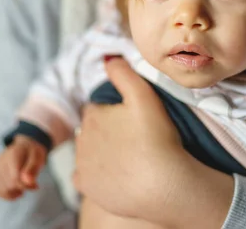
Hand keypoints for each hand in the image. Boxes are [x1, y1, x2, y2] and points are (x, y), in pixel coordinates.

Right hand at [0, 134, 46, 199]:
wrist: (24, 146)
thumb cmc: (33, 152)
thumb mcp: (38, 156)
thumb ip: (33, 168)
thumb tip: (28, 182)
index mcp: (13, 155)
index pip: (15, 178)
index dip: (26, 186)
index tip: (35, 185)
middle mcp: (1, 162)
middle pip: (9, 185)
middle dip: (22, 188)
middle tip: (32, 184)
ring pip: (2, 190)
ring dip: (15, 192)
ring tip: (23, 185)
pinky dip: (8, 194)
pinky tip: (17, 190)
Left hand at [73, 57, 233, 228]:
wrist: (164, 185)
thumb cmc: (157, 138)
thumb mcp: (144, 96)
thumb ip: (123, 73)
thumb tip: (107, 58)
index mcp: (92, 114)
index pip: (98, 108)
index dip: (117, 113)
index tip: (134, 122)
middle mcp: (80, 138)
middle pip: (92, 130)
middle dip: (107, 132)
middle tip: (135, 140)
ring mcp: (82, 165)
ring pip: (89, 152)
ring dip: (102, 152)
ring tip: (130, 158)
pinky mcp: (87, 188)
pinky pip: (86, 177)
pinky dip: (98, 176)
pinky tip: (117, 176)